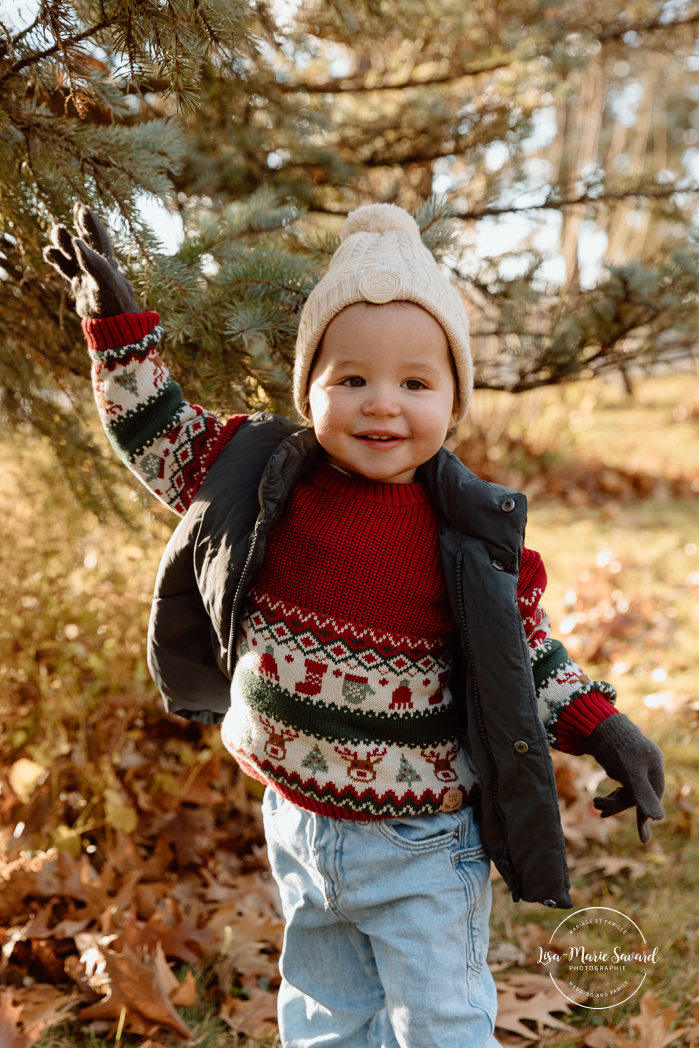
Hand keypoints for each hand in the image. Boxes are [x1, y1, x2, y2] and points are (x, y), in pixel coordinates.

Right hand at [43, 203, 137, 318]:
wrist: (113, 324)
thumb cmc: (113, 302)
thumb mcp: (104, 280)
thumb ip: (92, 261)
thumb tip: (77, 241)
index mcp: (107, 262)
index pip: (99, 238)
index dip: (91, 223)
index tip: (83, 207)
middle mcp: (98, 266)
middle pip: (88, 241)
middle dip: (82, 225)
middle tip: (76, 207)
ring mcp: (88, 275)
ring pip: (74, 254)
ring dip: (65, 241)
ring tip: (57, 229)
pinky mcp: (80, 285)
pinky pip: (66, 269)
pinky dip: (57, 260)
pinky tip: (48, 251)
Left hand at [583, 713, 664, 842]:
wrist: (597, 723)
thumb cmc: (615, 747)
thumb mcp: (630, 774)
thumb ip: (643, 795)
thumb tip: (659, 819)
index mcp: (655, 767)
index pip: (651, 798)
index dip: (644, 817)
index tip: (643, 839)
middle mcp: (648, 766)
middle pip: (639, 795)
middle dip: (618, 804)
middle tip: (597, 806)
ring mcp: (637, 764)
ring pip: (629, 791)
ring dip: (613, 800)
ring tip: (596, 804)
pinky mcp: (625, 763)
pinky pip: (622, 784)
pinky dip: (613, 794)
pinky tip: (602, 801)